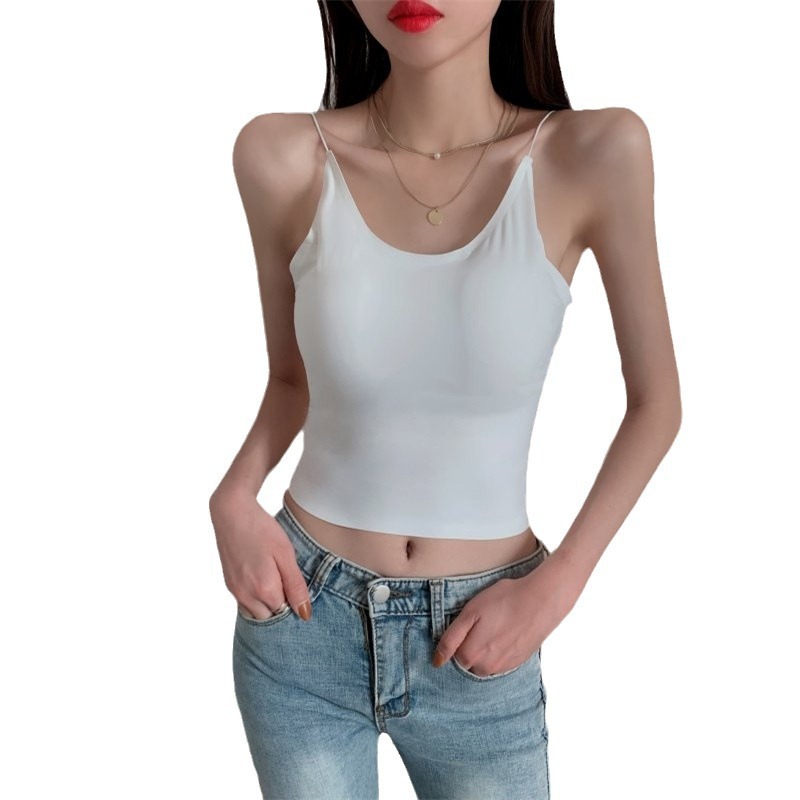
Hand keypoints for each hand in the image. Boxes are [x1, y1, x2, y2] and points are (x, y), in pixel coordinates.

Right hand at [209, 489, 311, 621]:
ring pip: (256, 612)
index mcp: (264, 589)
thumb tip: (304, 613)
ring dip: (267, 604)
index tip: (298, 587)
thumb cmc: (261, 529)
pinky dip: (256, 598)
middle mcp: (246, 595)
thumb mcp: (286, 554)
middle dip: (280, 607)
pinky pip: (245, 603)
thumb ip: (295, 586)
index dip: (294, 603)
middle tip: (289, 583)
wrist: (231, 512)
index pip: (285, 613)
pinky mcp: (229, 584)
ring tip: (277, 580)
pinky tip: (263, 579)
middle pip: (269, 617)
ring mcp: (235, 591)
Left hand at [432, 550, 587, 673]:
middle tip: (482, 623)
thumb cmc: (504, 600)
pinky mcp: (517, 662)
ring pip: (484, 664)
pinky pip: (499, 663)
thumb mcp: (470, 612)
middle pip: (468, 663)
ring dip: (484, 650)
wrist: (541, 600)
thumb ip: (451, 638)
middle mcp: (487, 667)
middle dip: (470, 646)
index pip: (452, 656)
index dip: (457, 638)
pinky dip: (498, 650)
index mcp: (471, 655)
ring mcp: (504, 667)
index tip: (468, 624)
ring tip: (494, 627)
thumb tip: (437, 661)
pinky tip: (505, 633)